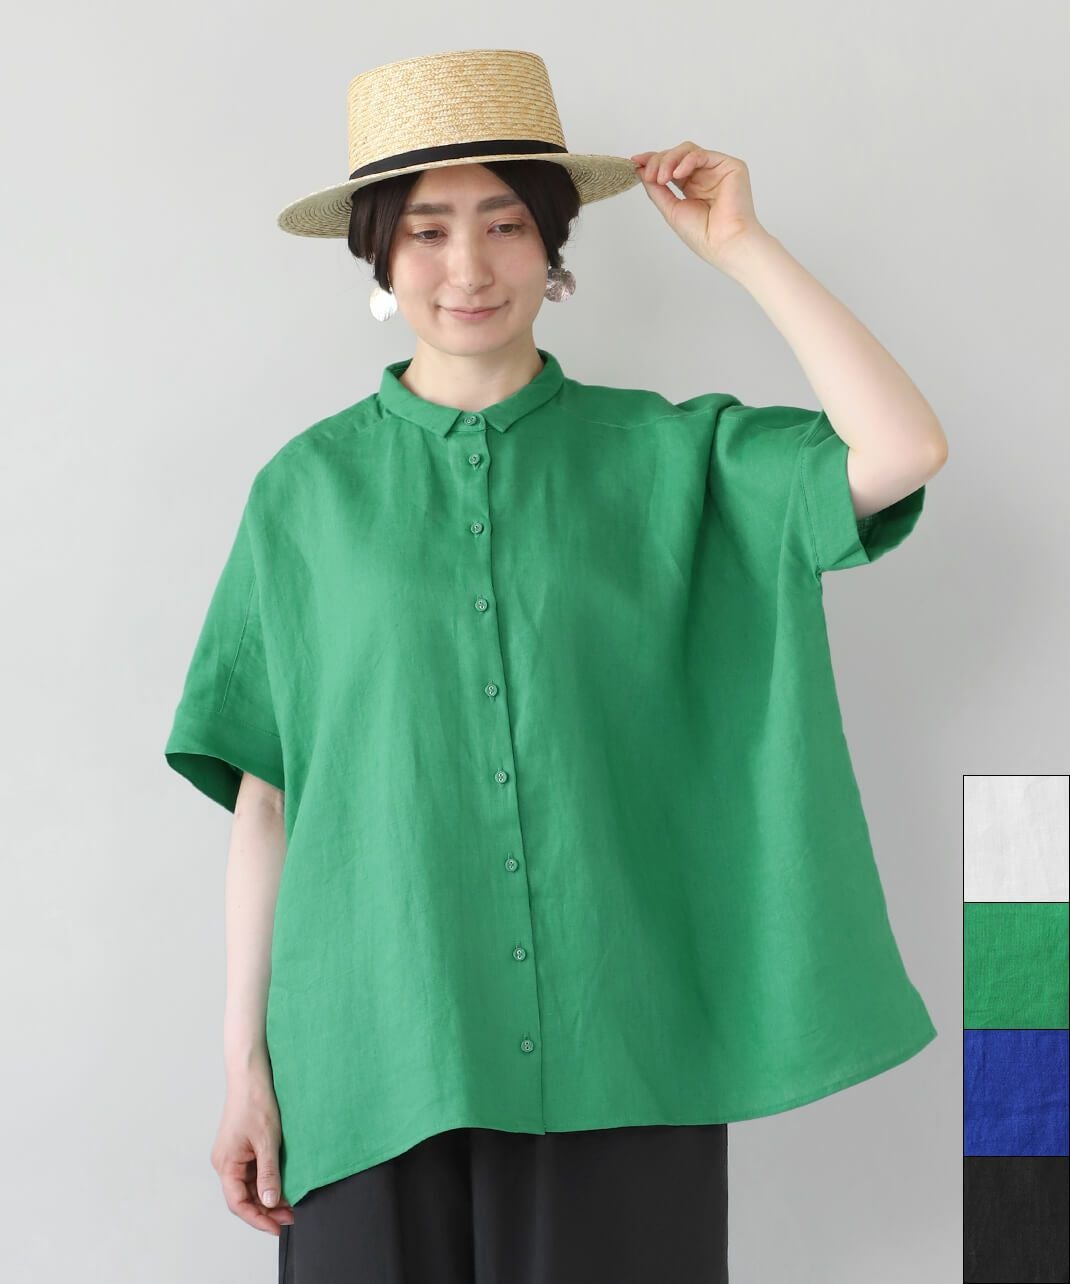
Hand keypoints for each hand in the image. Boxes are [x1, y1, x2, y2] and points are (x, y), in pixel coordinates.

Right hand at [211, 1070, 294, 1234]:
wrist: (252, 1074)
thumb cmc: (256, 1102)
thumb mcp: (267, 1140)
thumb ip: (268, 1173)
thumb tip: (269, 1202)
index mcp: (225, 1163)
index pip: (238, 1203)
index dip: (257, 1219)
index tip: (277, 1227)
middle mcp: (225, 1162)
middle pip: (243, 1197)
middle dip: (265, 1209)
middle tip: (290, 1216)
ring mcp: (232, 1155)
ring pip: (248, 1185)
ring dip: (267, 1195)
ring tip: (290, 1203)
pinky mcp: (241, 1147)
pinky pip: (252, 1171)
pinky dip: (266, 1180)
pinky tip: (282, 1183)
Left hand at [629, 143, 765, 270]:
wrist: (724, 243)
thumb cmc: (703, 235)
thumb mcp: (671, 209)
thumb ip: (656, 189)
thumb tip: (640, 170)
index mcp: (692, 187)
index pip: (670, 166)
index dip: (652, 161)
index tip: (634, 161)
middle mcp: (704, 176)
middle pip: (676, 155)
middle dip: (658, 162)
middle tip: (650, 176)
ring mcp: (716, 170)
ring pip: (687, 150)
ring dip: (669, 160)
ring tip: (662, 178)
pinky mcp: (730, 166)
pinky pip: (702, 154)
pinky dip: (686, 160)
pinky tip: (677, 174)